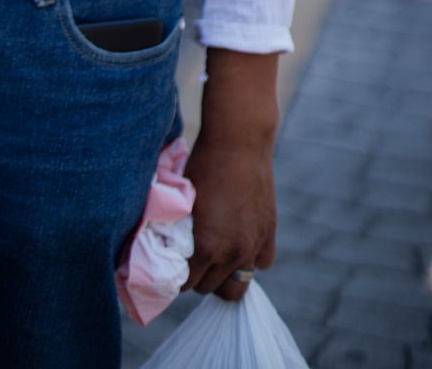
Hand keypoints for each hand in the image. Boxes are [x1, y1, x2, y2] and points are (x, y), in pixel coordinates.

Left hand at [181, 48, 279, 301]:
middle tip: (191, 259)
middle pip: (210, 288)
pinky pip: (262, 264)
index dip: (176, 276)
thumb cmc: (202, 165)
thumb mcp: (181, 201)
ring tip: (215, 257)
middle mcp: (232, 253)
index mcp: (205, 247)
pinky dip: (250, 259)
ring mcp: (253, 246)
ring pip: (237, 285)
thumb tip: (163, 247)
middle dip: (198, 277)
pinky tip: (238, 243)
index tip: (172, 265)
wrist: (238, 142)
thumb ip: (177, 231)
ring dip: (224, 274)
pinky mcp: (269, 234)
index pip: (186, 285)